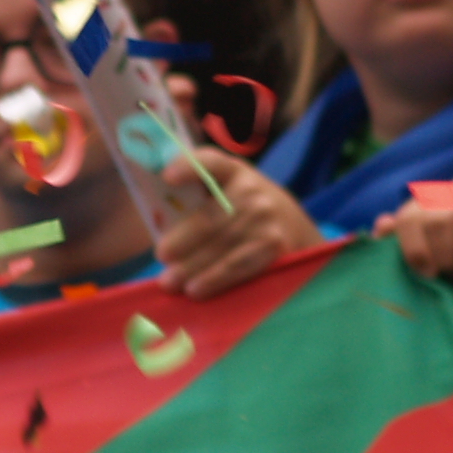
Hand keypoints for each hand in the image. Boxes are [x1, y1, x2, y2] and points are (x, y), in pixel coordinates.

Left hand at [152, 150, 324, 299]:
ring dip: (192, 266)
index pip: (210, 162)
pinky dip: (214, 279)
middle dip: (182, 240)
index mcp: (232, 171)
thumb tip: (157, 227)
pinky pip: (238, 265)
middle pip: (210, 217)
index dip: (189, 167)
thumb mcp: (226, 191)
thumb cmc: (242, 210)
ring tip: (169, 281)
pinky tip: (195, 290)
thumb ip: (195, 198)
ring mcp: (266, 219)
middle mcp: (252, 190)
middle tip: (161, 256)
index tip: (167, 177)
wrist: (295, 227)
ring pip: (222, 245)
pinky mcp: (274, 247)